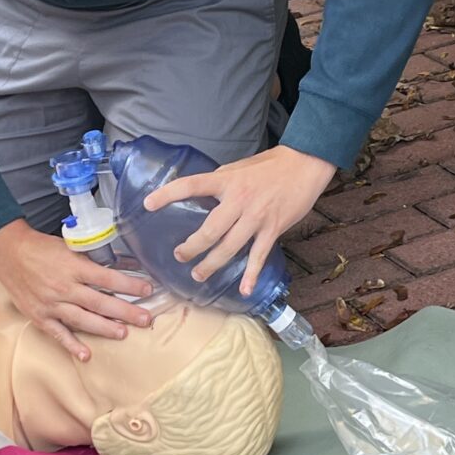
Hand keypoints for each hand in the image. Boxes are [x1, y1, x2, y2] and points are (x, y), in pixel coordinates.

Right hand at [0, 220, 154, 361]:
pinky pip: (58, 333)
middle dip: (125, 311)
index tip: (147, 290)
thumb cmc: (41, 248)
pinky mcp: (39, 315)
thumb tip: (121, 266)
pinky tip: (85, 355)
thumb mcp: (70, 247)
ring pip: (82, 319)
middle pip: (99, 302)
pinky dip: (71, 345)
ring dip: (104, 328)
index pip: (107, 279)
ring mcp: (51, 303)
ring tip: (123, 333)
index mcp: (73, 267)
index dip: (129, 285)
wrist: (8, 252)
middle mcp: (63, 287)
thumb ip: (91, 260)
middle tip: (144, 319)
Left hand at [145, 145, 335, 295]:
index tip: (148, 204)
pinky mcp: (273, 229)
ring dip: (212, 264)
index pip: (191, 185)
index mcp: (226, 180)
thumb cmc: (272, 164)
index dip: (168, 194)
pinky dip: (251, 275)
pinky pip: (258, 256)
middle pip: (209, 230)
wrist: (306, 164)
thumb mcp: (239, 166)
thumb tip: (203, 192)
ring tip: (198, 274)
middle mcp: (239, 200)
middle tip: (179, 256)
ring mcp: (256, 217)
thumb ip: (221, 181)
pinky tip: (244, 290)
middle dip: (191, 247)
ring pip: (229, 247)